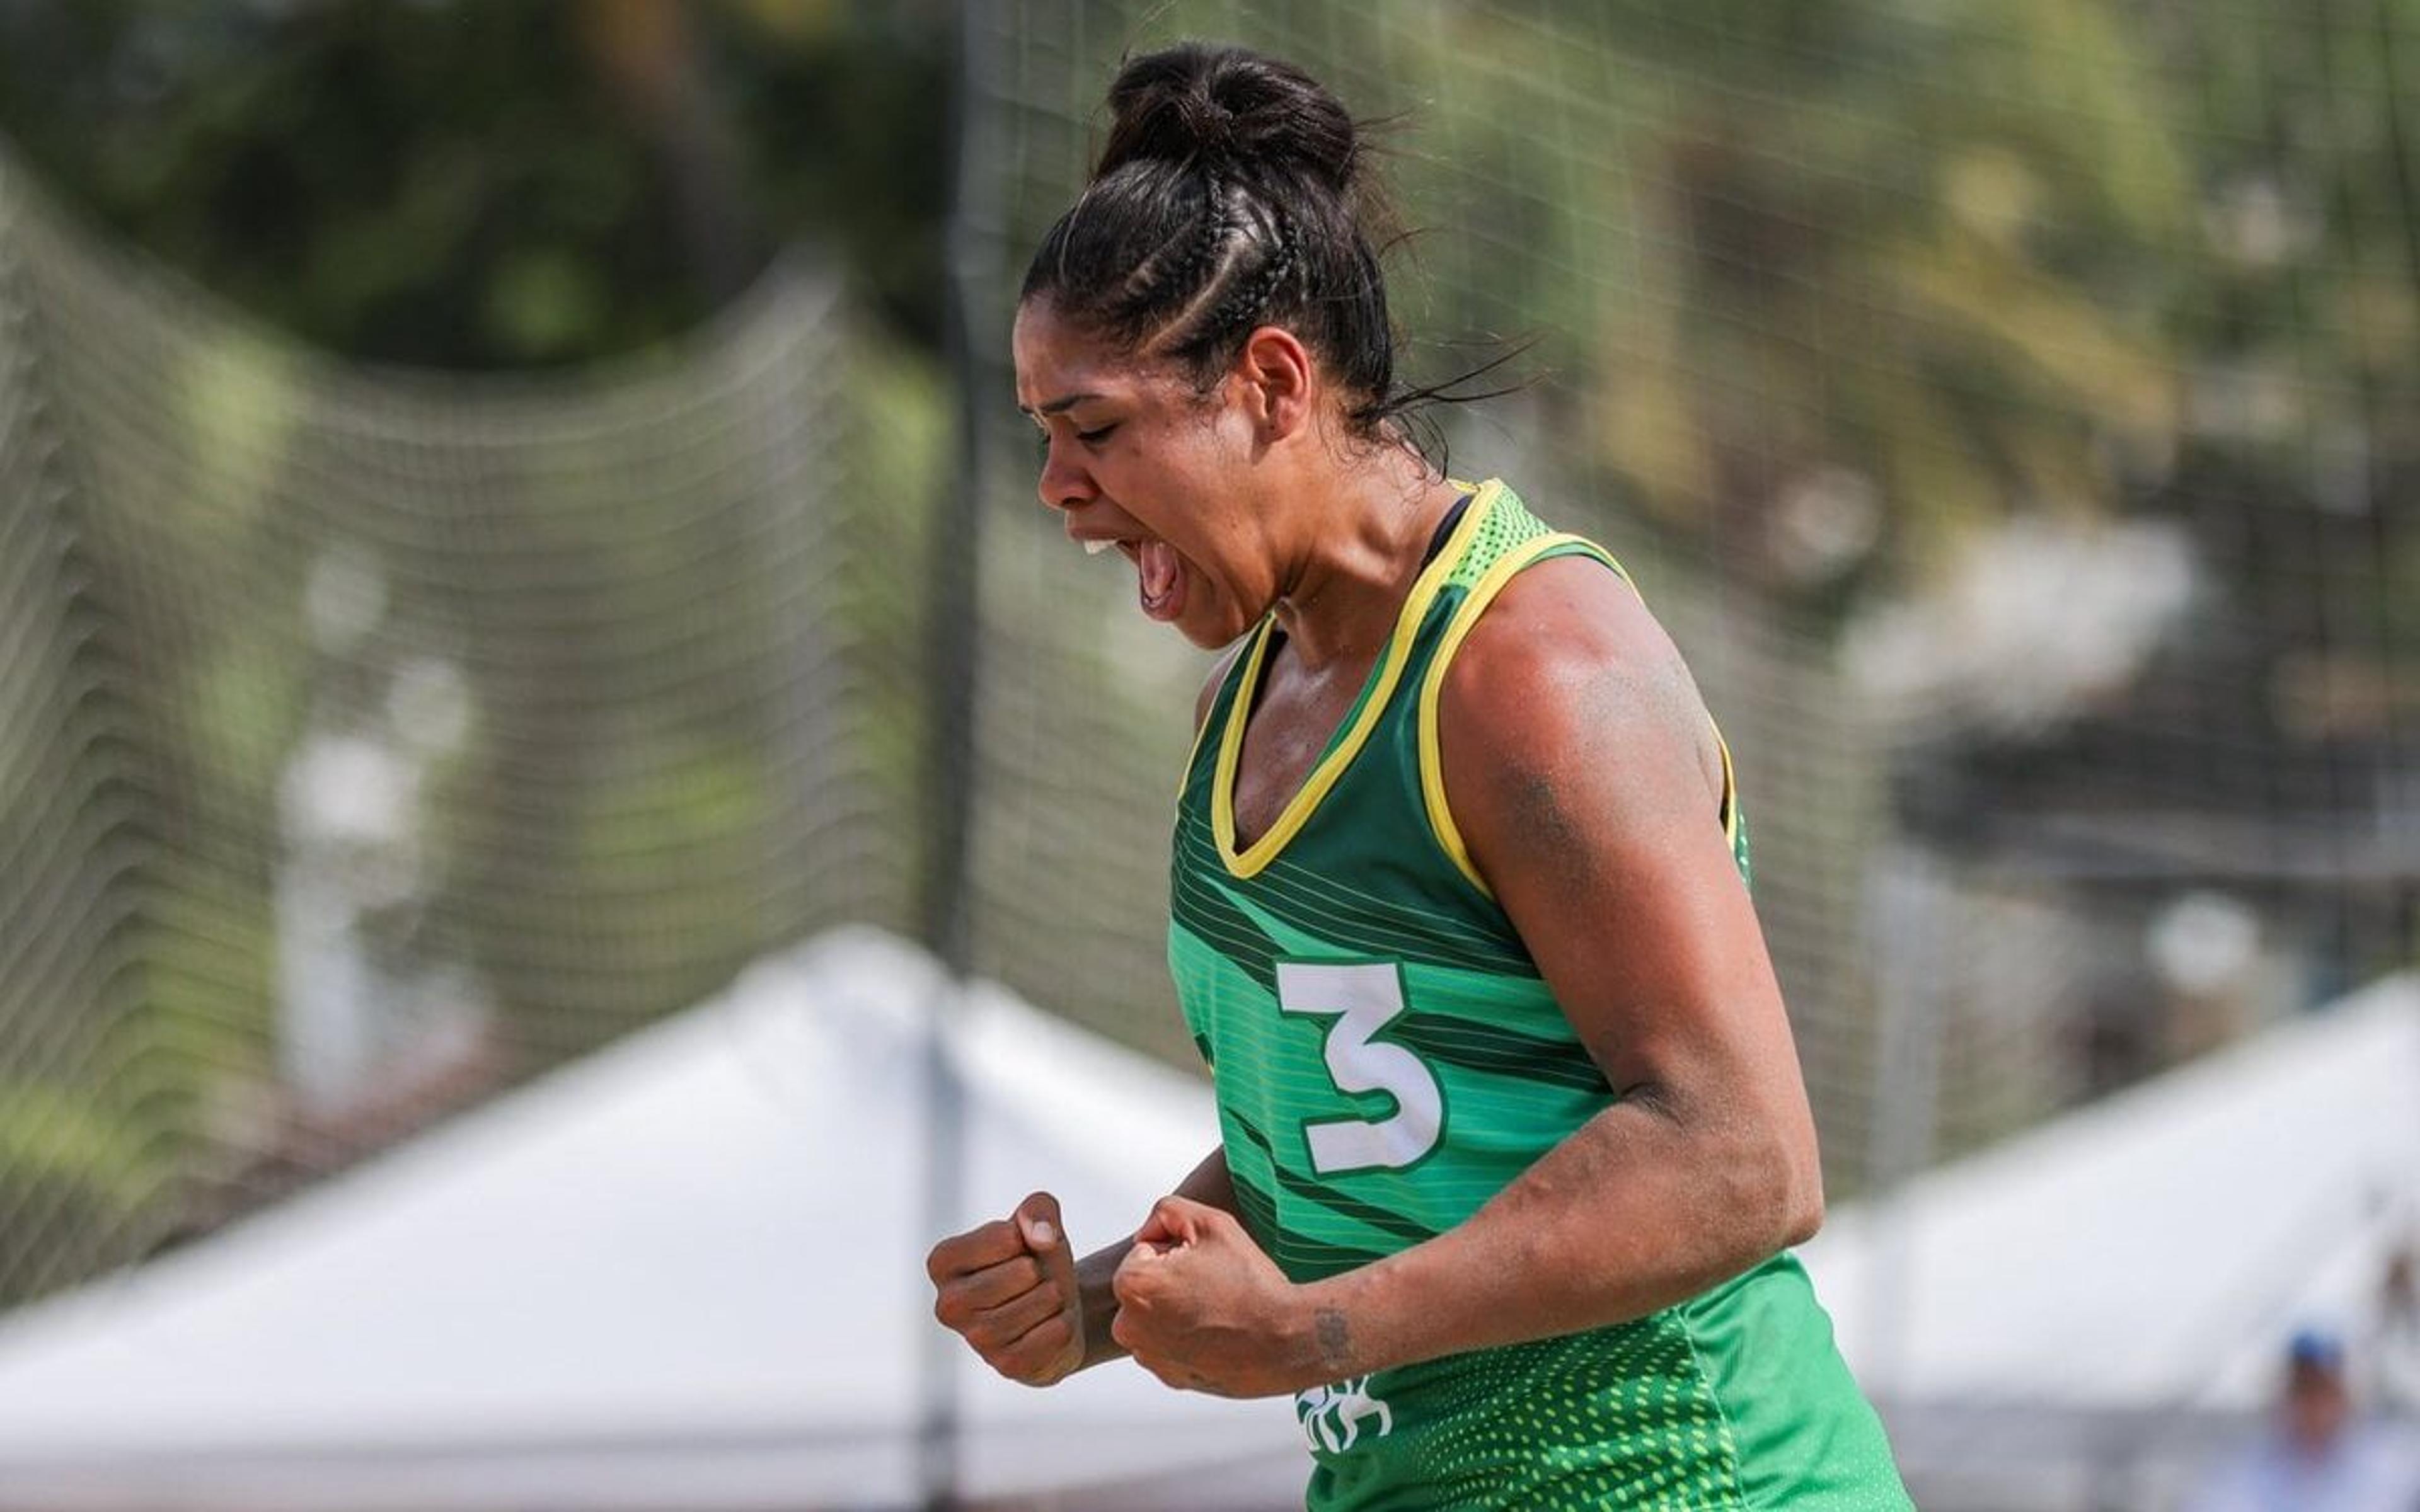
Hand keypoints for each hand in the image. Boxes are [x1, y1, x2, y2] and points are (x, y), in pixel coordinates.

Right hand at [926, 1191, 1083, 1385]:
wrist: (1054, 1310)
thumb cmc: (1035, 1258)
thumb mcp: (1037, 1221)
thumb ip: (1037, 1209)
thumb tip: (1042, 1238)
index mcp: (942, 1262)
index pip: (1005, 1237)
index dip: (1026, 1239)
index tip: (1017, 1251)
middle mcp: (948, 1305)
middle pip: (1023, 1272)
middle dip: (1042, 1270)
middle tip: (1034, 1279)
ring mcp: (975, 1340)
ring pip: (1041, 1302)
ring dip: (1055, 1296)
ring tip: (1044, 1299)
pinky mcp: (1006, 1366)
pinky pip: (1055, 1333)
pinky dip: (1064, 1323)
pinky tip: (1051, 1323)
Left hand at [1109, 1195, 1327, 1397]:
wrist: (1285, 1340)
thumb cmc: (1250, 1283)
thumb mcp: (1211, 1223)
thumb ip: (1168, 1212)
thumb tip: (1147, 1234)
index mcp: (1132, 1284)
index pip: (1143, 1251)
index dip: (1176, 1251)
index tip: (1204, 1265)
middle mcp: (1129, 1326)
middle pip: (1145, 1286)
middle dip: (1170, 1281)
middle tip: (1213, 1286)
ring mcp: (1149, 1356)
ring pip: (1155, 1316)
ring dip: (1176, 1309)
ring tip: (1217, 1310)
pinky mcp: (1169, 1377)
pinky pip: (1170, 1345)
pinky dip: (1187, 1338)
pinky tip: (1218, 1333)